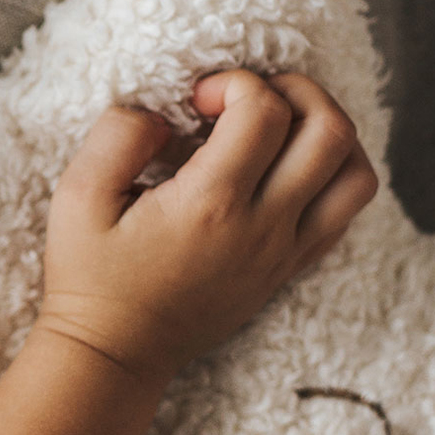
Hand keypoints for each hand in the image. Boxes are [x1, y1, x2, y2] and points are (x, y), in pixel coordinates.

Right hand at [35, 70, 379, 383]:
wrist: (116, 352)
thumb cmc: (92, 275)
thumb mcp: (77, 196)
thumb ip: (117, 136)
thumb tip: (161, 114)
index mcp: (211, 204)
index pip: (266, 111)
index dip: (234, 83)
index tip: (197, 100)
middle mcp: (263, 227)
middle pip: (330, 132)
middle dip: (295, 90)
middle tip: (248, 98)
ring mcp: (285, 251)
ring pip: (356, 174)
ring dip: (326, 131)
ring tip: (278, 126)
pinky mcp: (290, 268)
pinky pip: (346, 212)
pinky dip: (330, 174)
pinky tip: (282, 168)